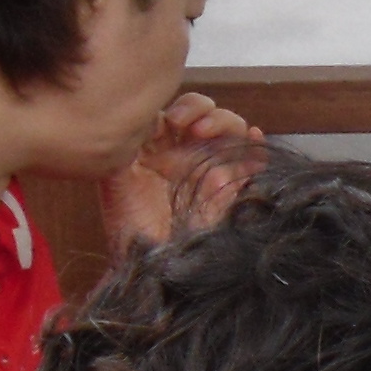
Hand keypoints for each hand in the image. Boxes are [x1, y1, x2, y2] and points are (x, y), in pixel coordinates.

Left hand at [97, 92, 266, 248]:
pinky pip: (252, 162)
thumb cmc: (127, 226)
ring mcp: (210, 168)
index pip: (176, 110)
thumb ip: (121, 147)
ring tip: (208, 133)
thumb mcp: (113, 180)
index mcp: (158, 147)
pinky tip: (254, 136)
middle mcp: (186, 152)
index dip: (180, 107)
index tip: (172, 120)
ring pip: (230, 129)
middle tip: (192, 127)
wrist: (149, 263)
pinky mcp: (231, 188)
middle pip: (206, 113)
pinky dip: (257, 146)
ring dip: (226, 122)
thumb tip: (141, 118)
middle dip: (203, 111)